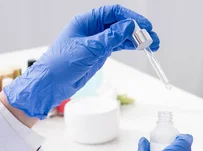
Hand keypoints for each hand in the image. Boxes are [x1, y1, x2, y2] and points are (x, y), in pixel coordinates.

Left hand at [4, 5, 159, 118]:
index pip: (113, 13)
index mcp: (86, 22)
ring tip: (152, 45)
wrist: (50, 85)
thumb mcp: (89, 49)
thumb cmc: (61, 65)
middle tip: (152, 38)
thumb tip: (130, 26)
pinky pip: (118, 46)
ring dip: (136, 39)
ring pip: (121, 35)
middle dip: (137, 29)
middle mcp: (92, 29)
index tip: (145, 25)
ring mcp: (96, 41)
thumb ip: (111, 37)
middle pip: (120, 23)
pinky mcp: (99, 53)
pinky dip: (130, 46)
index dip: (131, 17)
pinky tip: (140, 48)